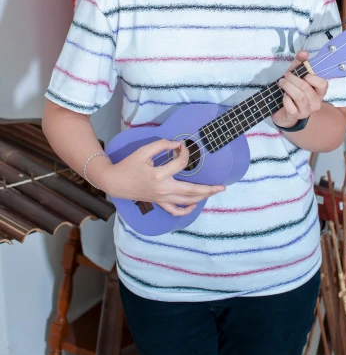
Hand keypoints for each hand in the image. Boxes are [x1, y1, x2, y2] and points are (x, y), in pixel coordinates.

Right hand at [100, 139, 224, 216]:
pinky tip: (194, 205)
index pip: (180, 164)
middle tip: (222, 187)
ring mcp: (162, 198)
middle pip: (191, 190)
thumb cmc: (128, 165)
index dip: (184, 153)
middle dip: (209, 189)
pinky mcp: (159, 202)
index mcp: (159, 175)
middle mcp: (163, 189)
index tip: (182, 146)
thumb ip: (161, 145)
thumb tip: (178, 144)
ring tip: (213, 193)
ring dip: (202, 198)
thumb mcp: (143, 151)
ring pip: (186, 201)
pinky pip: (175, 210)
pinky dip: (186, 210)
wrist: (115, 182)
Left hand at [271, 50, 328, 129]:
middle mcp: (316, 102)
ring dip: (288, 86)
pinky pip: (291, 106)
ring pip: (299, 96)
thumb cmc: (293, 90)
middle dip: (293, 79)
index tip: (302, 74)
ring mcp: (306, 111)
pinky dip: (285, 99)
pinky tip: (283, 96)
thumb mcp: (296, 74)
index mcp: (319, 92)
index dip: (311, 77)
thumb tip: (303, 53)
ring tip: (282, 82)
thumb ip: (300, 62)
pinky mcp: (296, 116)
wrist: (284, 110)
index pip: (323, 84)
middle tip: (286, 76)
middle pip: (306, 87)